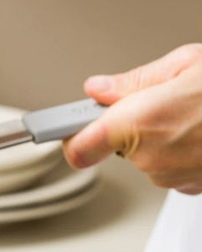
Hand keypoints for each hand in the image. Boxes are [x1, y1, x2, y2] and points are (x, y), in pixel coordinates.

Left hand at [64, 44, 201, 193]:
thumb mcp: (186, 63)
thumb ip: (135, 81)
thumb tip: (98, 89)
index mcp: (138, 122)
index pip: (77, 146)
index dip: (70, 135)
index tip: (63, 126)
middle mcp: (148, 156)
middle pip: (116, 145)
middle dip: (130, 125)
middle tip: (160, 102)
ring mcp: (169, 176)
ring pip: (145, 156)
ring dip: (158, 138)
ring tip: (192, 113)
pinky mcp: (189, 187)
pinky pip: (169, 168)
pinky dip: (179, 152)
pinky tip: (200, 131)